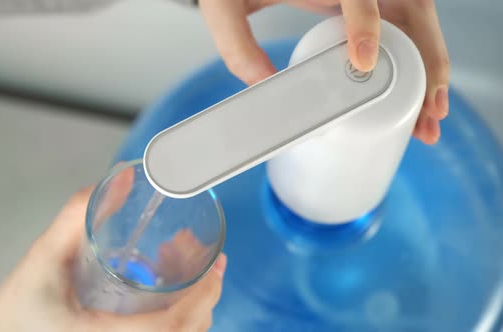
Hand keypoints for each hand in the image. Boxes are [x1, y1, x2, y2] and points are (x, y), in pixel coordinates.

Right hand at [0, 168, 226, 331]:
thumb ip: (77, 215)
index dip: (201, 297)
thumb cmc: (14, 311)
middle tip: (214, 264)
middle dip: (207, 297)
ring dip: (195, 305)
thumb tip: (120, 179)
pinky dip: (180, 317)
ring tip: (183, 266)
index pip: (169, 328)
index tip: (216, 268)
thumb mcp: (42, 257)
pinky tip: (167, 285)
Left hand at [198, 0, 448, 144]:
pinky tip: (416, 96)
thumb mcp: (225, 6)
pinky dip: (414, 62)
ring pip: (416, 24)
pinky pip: (403, 29)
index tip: (364, 62)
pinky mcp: (365, 3)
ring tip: (428, 118)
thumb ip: (236, 45)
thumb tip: (265, 88)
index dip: (366, 24)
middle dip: (425, 64)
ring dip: (429, 69)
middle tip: (427, 115)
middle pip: (410, 11)